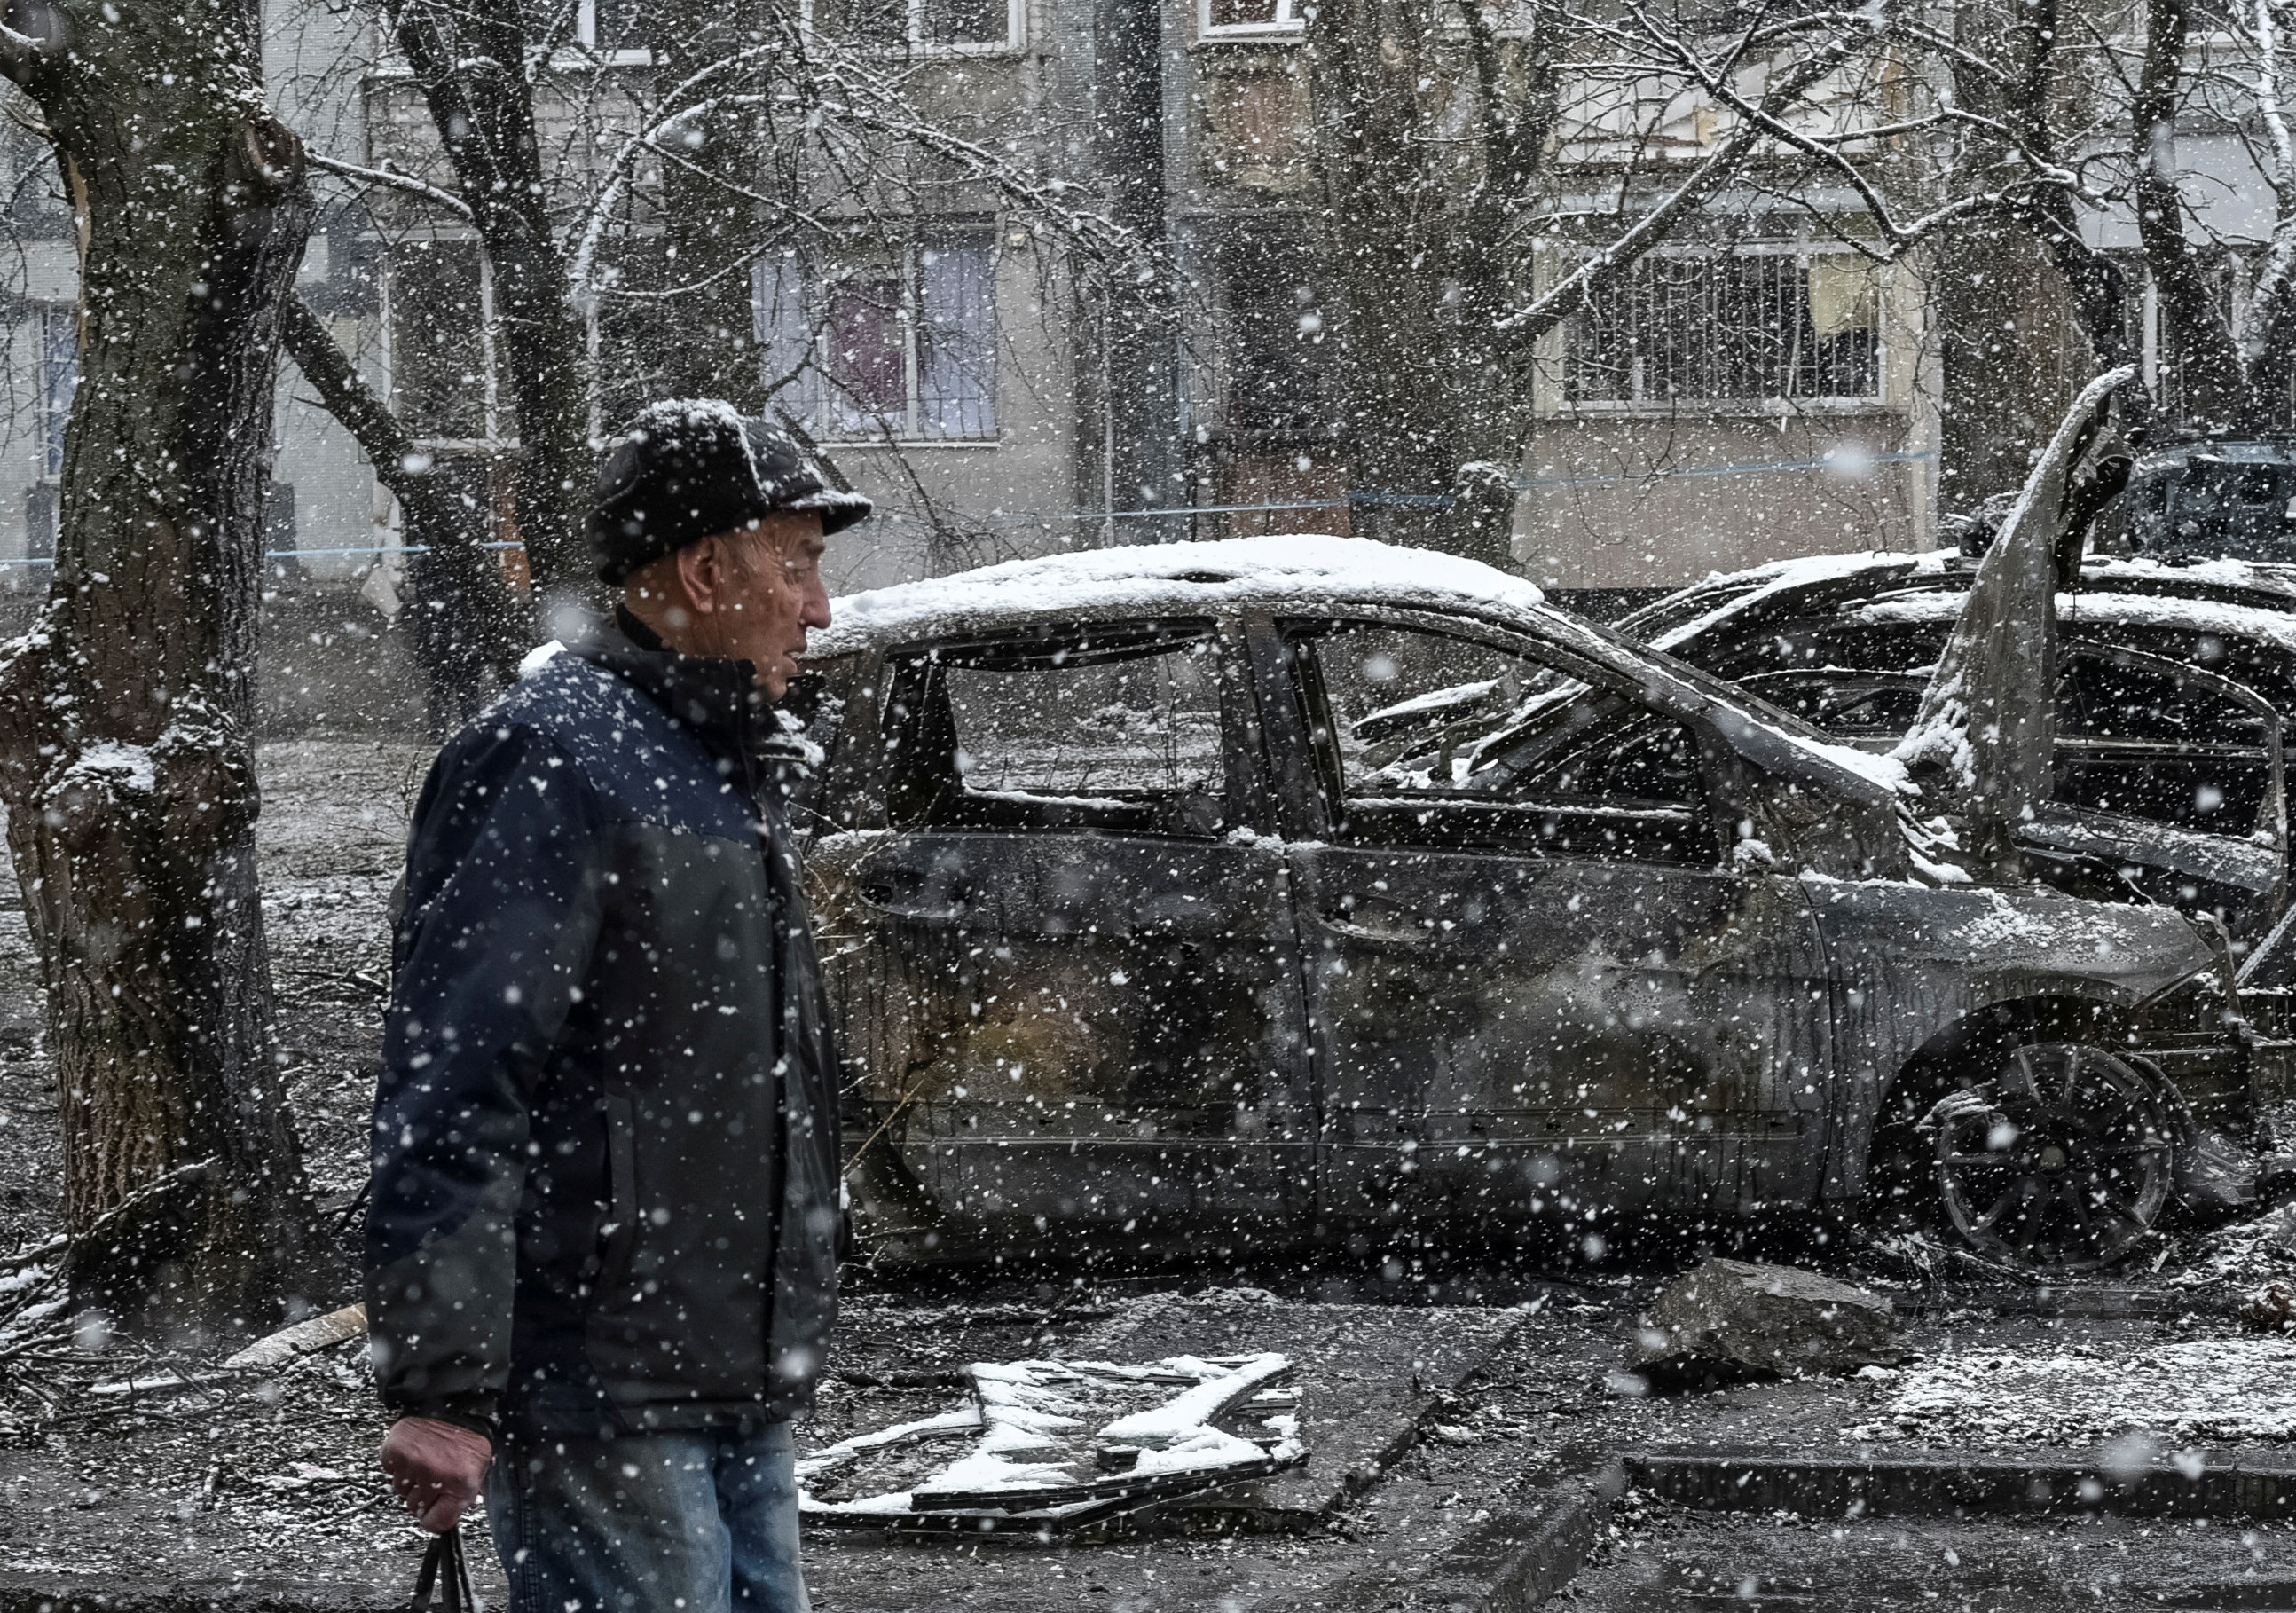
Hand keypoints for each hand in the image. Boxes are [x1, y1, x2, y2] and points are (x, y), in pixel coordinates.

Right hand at [382, 1416, 491, 1531]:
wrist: (454, 1407)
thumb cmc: (465, 1441)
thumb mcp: (476, 1472)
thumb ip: (458, 1501)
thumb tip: (436, 1523)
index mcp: (461, 1482)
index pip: (437, 1523)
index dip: (433, 1518)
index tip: (433, 1511)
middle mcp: (436, 1474)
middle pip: (416, 1508)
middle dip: (423, 1496)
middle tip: (433, 1476)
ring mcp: (413, 1462)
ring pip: (401, 1491)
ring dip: (410, 1480)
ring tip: (425, 1460)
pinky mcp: (395, 1450)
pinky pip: (390, 1471)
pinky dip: (399, 1464)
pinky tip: (413, 1452)